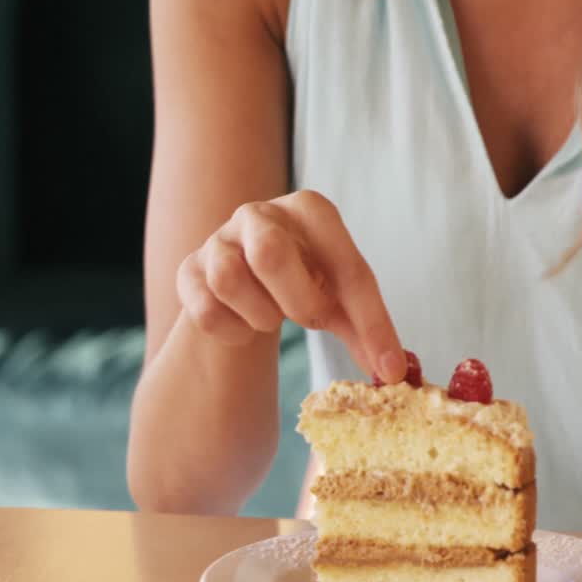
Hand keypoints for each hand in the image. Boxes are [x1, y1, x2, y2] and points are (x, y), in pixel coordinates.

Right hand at [176, 190, 406, 382]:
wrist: (246, 278)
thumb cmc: (304, 282)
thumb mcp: (341, 300)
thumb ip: (367, 331)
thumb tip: (393, 371)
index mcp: (311, 211)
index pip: (348, 266)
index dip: (373, 322)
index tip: (390, 367)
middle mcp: (260, 213)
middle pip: (269, 252)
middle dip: (299, 301)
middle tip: (310, 318)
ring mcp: (219, 239)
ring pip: (229, 279)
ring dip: (260, 315)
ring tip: (271, 316)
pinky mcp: (189, 270)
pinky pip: (206, 309)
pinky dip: (232, 331)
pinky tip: (243, 324)